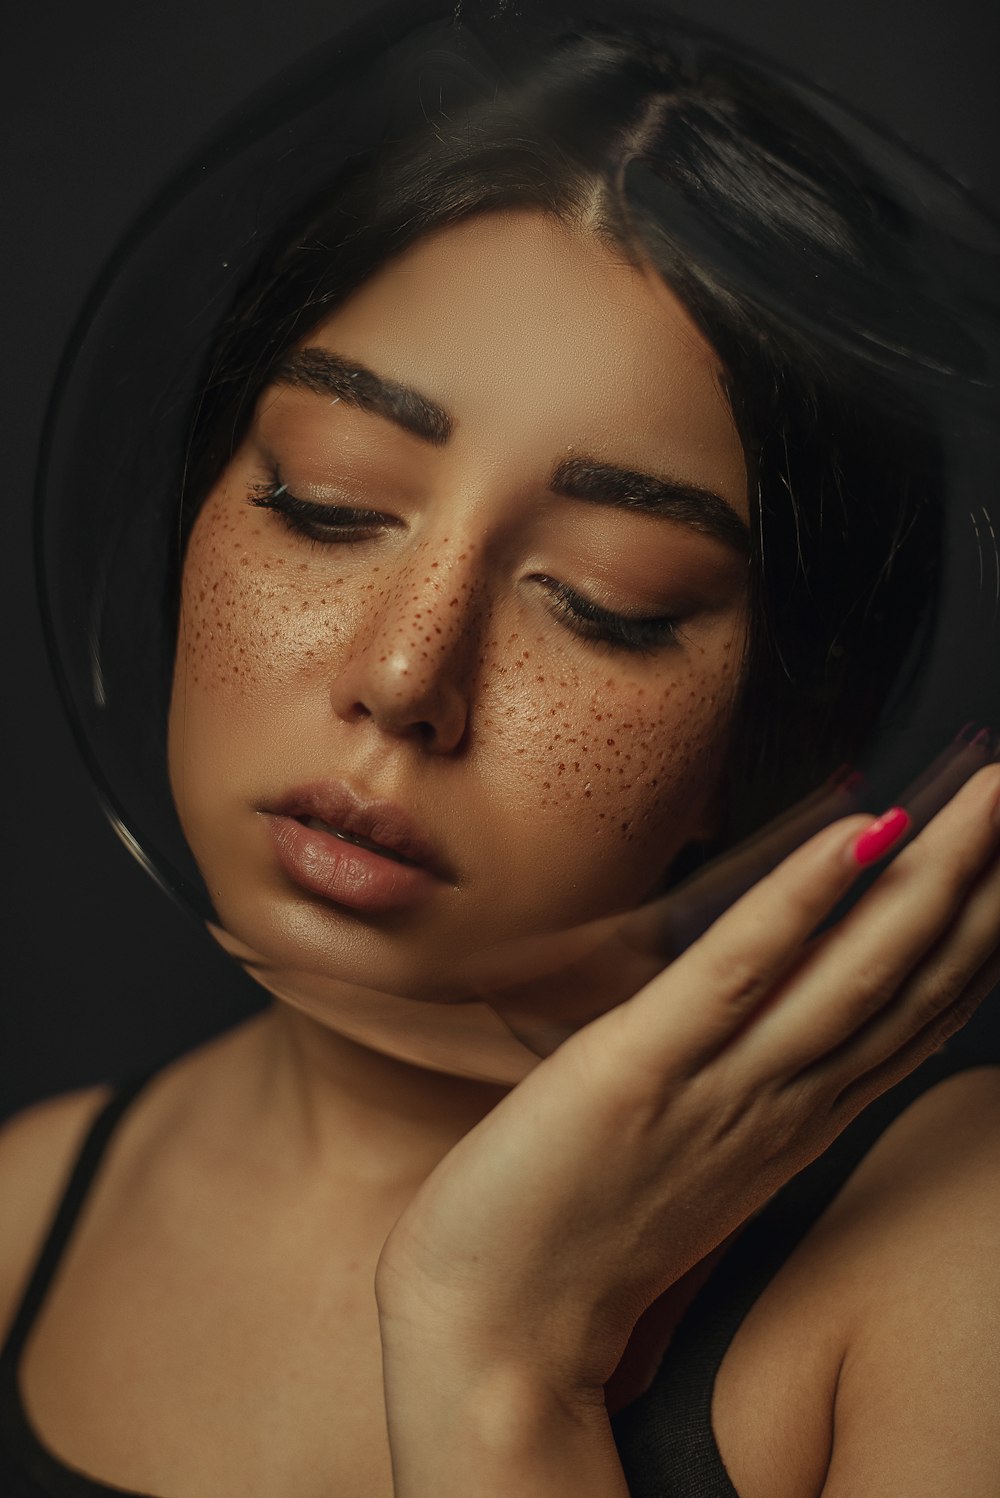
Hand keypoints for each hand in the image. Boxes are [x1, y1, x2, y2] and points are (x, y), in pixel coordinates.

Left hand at [376, 761, 999, 1406]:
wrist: (493, 1334)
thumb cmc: (579, 1233)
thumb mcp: (691, 1149)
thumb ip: (740, 1082)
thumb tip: (766, 1002)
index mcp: (795, 1116)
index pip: (912, 1010)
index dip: (975, 934)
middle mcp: (783, 1101)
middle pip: (910, 980)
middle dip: (979, 887)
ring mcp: (722, 1087)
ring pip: (855, 971)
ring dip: (931, 878)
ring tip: (986, 799)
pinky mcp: (640, 1068)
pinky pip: (738, 973)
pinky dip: (802, 902)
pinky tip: (858, 836)